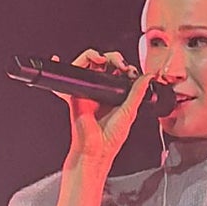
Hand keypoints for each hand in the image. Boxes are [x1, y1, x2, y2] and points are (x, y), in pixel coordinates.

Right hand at [54, 49, 154, 168]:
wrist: (95, 150)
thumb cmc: (111, 138)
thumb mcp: (129, 111)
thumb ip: (137, 92)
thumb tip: (148, 77)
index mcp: (117, 95)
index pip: (120, 72)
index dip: (125, 66)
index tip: (131, 70)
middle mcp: (102, 91)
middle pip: (105, 64)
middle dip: (113, 58)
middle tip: (120, 64)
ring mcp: (88, 91)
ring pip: (89, 65)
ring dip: (93, 56)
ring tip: (101, 59)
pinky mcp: (75, 94)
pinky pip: (71, 76)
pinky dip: (63, 67)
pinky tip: (58, 58)